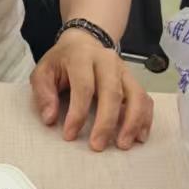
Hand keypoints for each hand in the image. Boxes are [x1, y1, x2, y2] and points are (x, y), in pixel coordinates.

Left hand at [30, 30, 153, 150]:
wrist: (83, 42)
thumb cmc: (61, 61)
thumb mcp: (43, 72)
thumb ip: (43, 94)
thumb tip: (50, 118)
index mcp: (82, 57)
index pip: (83, 86)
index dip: (77, 112)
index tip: (69, 135)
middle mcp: (107, 61)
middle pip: (113, 92)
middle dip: (106, 122)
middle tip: (97, 146)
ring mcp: (124, 71)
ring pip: (136, 95)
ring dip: (132, 122)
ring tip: (123, 145)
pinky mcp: (134, 80)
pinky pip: (145, 99)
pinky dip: (145, 119)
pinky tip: (139, 136)